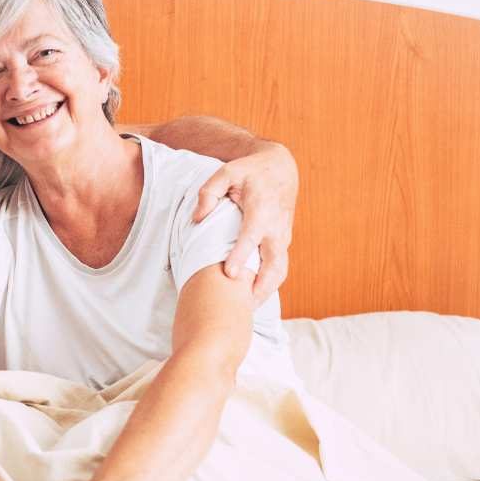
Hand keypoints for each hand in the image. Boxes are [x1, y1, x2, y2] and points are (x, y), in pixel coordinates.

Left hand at [194, 141, 296, 303]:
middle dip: (261, 287)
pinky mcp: (283, 243)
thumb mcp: (226, 172)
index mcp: (261, 211)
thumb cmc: (249, 172)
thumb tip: (197, 218)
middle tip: (242, 307)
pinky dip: (269, 285)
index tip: (230, 274)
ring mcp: (282, 238)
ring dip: (266, 291)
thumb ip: (209, 192)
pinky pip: (279, 268)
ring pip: (279, 271)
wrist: (281, 169)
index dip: (241, 256)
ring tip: (246, 311)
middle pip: (274, 264)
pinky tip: (251, 298)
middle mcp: (276, 228)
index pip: (251, 237)